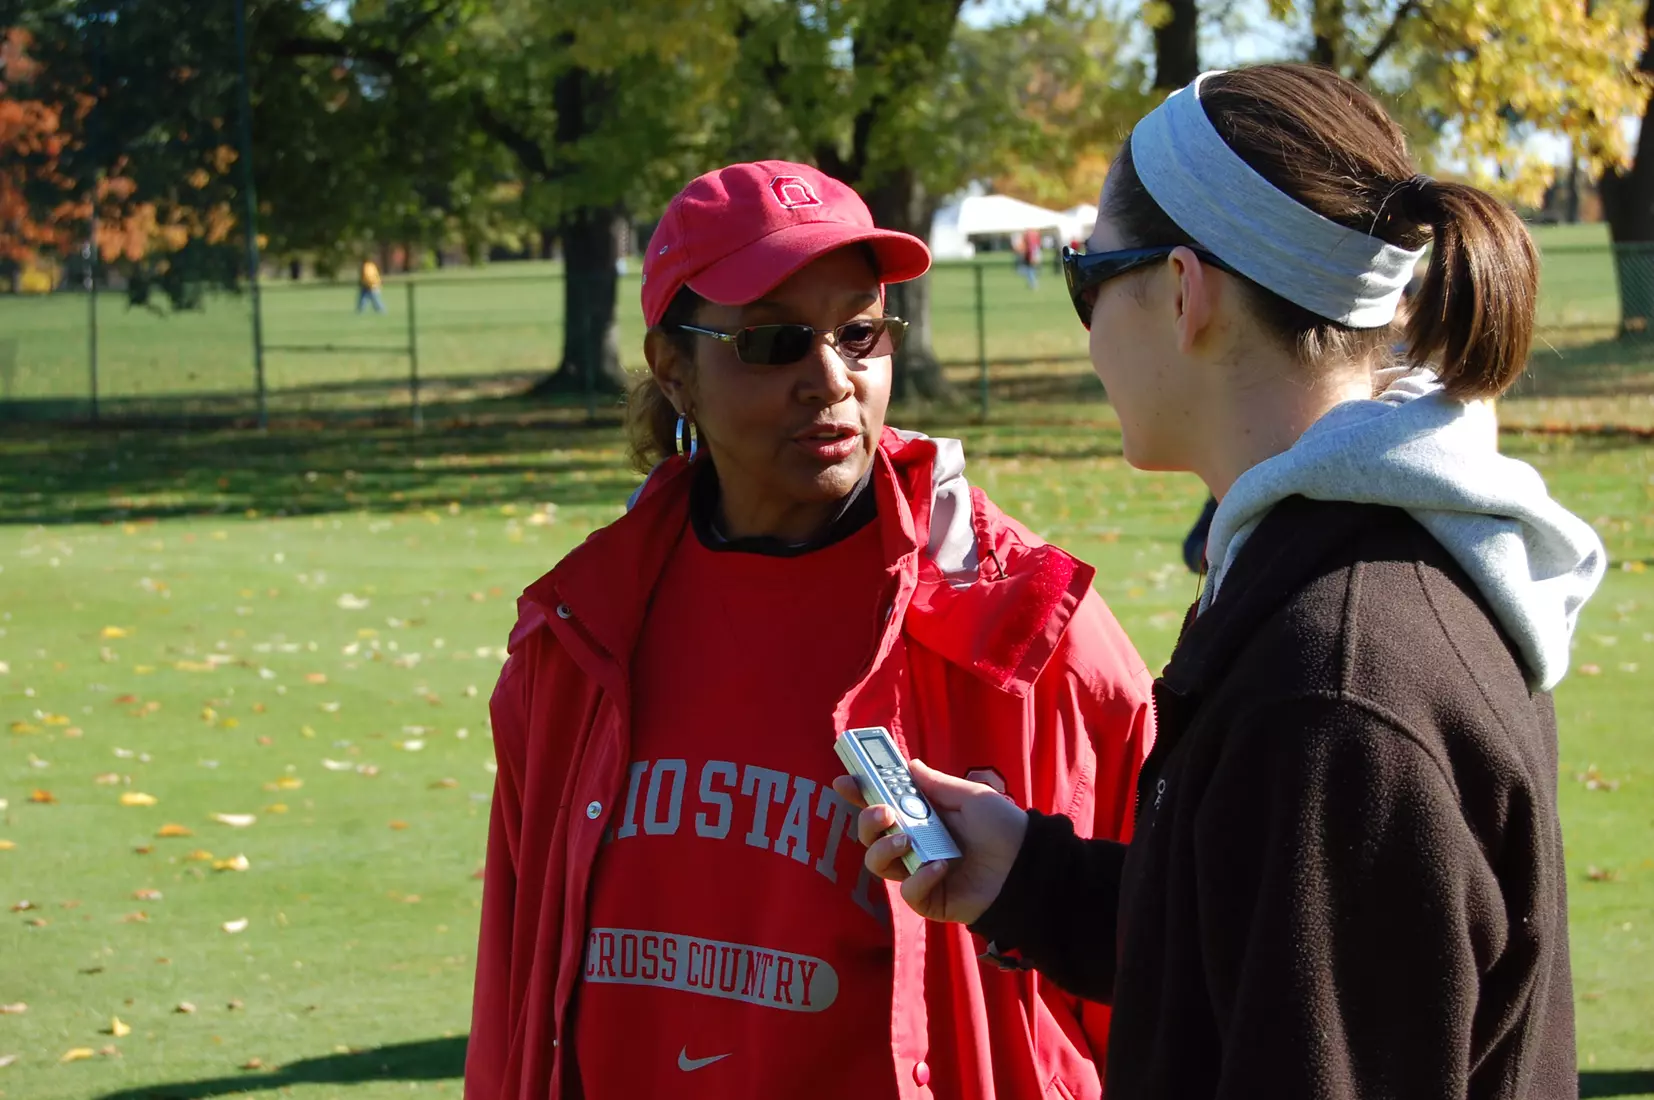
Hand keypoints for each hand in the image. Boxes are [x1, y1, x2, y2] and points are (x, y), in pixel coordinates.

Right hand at [831, 759, 1026, 925]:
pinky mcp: (930, 899)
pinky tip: (940, 868)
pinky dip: (918, 880)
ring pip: (879, 864)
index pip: (882, 804)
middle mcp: (915, 843)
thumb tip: (909, 765)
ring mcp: (919, 872)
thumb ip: (936, 785)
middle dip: (867, 822)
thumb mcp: (970, 797)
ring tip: (906, 841)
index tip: (845, 781)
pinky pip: (909, 892)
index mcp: (922, 817)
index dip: (860, 793)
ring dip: (883, 849)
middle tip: (882, 813)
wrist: (1028, 865)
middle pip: (870, 835)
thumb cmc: (1003, 827)